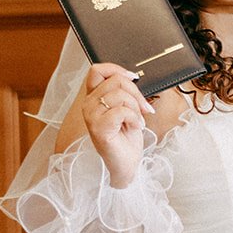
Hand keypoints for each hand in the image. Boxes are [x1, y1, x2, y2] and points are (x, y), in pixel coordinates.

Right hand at [81, 63, 153, 186]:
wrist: (126, 163)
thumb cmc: (126, 137)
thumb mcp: (127, 108)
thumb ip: (124, 92)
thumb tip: (132, 77)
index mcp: (94, 98)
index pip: (97, 70)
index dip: (116, 69)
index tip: (133, 78)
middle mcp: (88, 105)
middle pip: (116, 80)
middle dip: (136, 92)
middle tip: (143, 108)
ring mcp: (91, 116)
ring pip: (120, 95)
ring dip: (136, 107)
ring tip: (136, 120)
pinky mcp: (99, 128)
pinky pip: (122, 110)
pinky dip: (135, 118)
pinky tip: (135, 126)